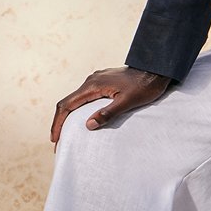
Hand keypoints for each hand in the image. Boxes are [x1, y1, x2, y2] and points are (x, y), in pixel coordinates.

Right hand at [50, 67, 171, 145]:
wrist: (156, 69)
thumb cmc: (144, 86)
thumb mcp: (127, 102)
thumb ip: (107, 113)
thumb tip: (88, 125)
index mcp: (93, 85)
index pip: (67, 105)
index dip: (58, 123)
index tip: (55, 139)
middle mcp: (91, 81)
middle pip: (68, 102)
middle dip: (60, 122)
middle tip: (58, 142)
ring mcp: (96, 80)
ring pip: (76, 99)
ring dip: (69, 116)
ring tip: (68, 133)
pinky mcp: (102, 81)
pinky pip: (85, 97)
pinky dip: (79, 110)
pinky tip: (83, 119)